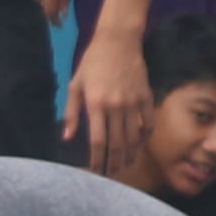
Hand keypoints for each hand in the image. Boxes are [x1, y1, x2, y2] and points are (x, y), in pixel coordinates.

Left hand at [65, 30, 150, 169]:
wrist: (118, 41)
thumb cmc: (93, 63)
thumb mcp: (75, 85)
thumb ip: (73, 113)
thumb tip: (67, 137)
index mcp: (96, 104)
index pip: (98, 141)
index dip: (97, 159)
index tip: (96, 172)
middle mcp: (116, 106)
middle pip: (117, 143)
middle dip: (114, 163)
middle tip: (112, 174)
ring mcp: (133, 102)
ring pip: (134, 137)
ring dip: (130, 154)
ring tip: (125, 165)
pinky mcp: (146, 96)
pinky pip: (148, 122)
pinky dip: (145, 137)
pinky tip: (140, 146)